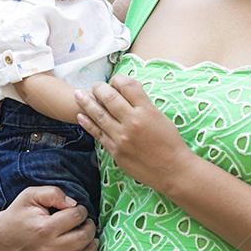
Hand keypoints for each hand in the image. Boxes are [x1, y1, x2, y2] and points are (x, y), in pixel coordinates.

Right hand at [0, 186, 97, 250]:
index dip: (82, 211)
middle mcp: (48, 249)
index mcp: (45, 228)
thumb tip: (73, 204)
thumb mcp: (31, 195)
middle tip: (87, 223)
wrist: (1, 236)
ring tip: (91, 241)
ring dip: (91, 250)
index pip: (76, 217)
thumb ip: (53, 194)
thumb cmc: (18, 213)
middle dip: (90, 227)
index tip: (80, 210)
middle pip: (83, 239)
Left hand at [75, 75, 191, 189]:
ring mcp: (122, 138)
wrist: (172, 170)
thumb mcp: (161, 117)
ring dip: (86, 103)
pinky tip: (80, 116)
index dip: (118, 79)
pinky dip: (88, 123)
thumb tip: (125, 92)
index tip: (115, 81)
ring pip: (99, 115)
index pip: (127, 85)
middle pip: (109, 97)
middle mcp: (133, 122)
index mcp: (147, 110)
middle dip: (99, 88)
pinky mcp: (116, 151)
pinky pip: (98, 134)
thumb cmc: (170, 143)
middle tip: (95, 86)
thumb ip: (143, 104)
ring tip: (78, 94)